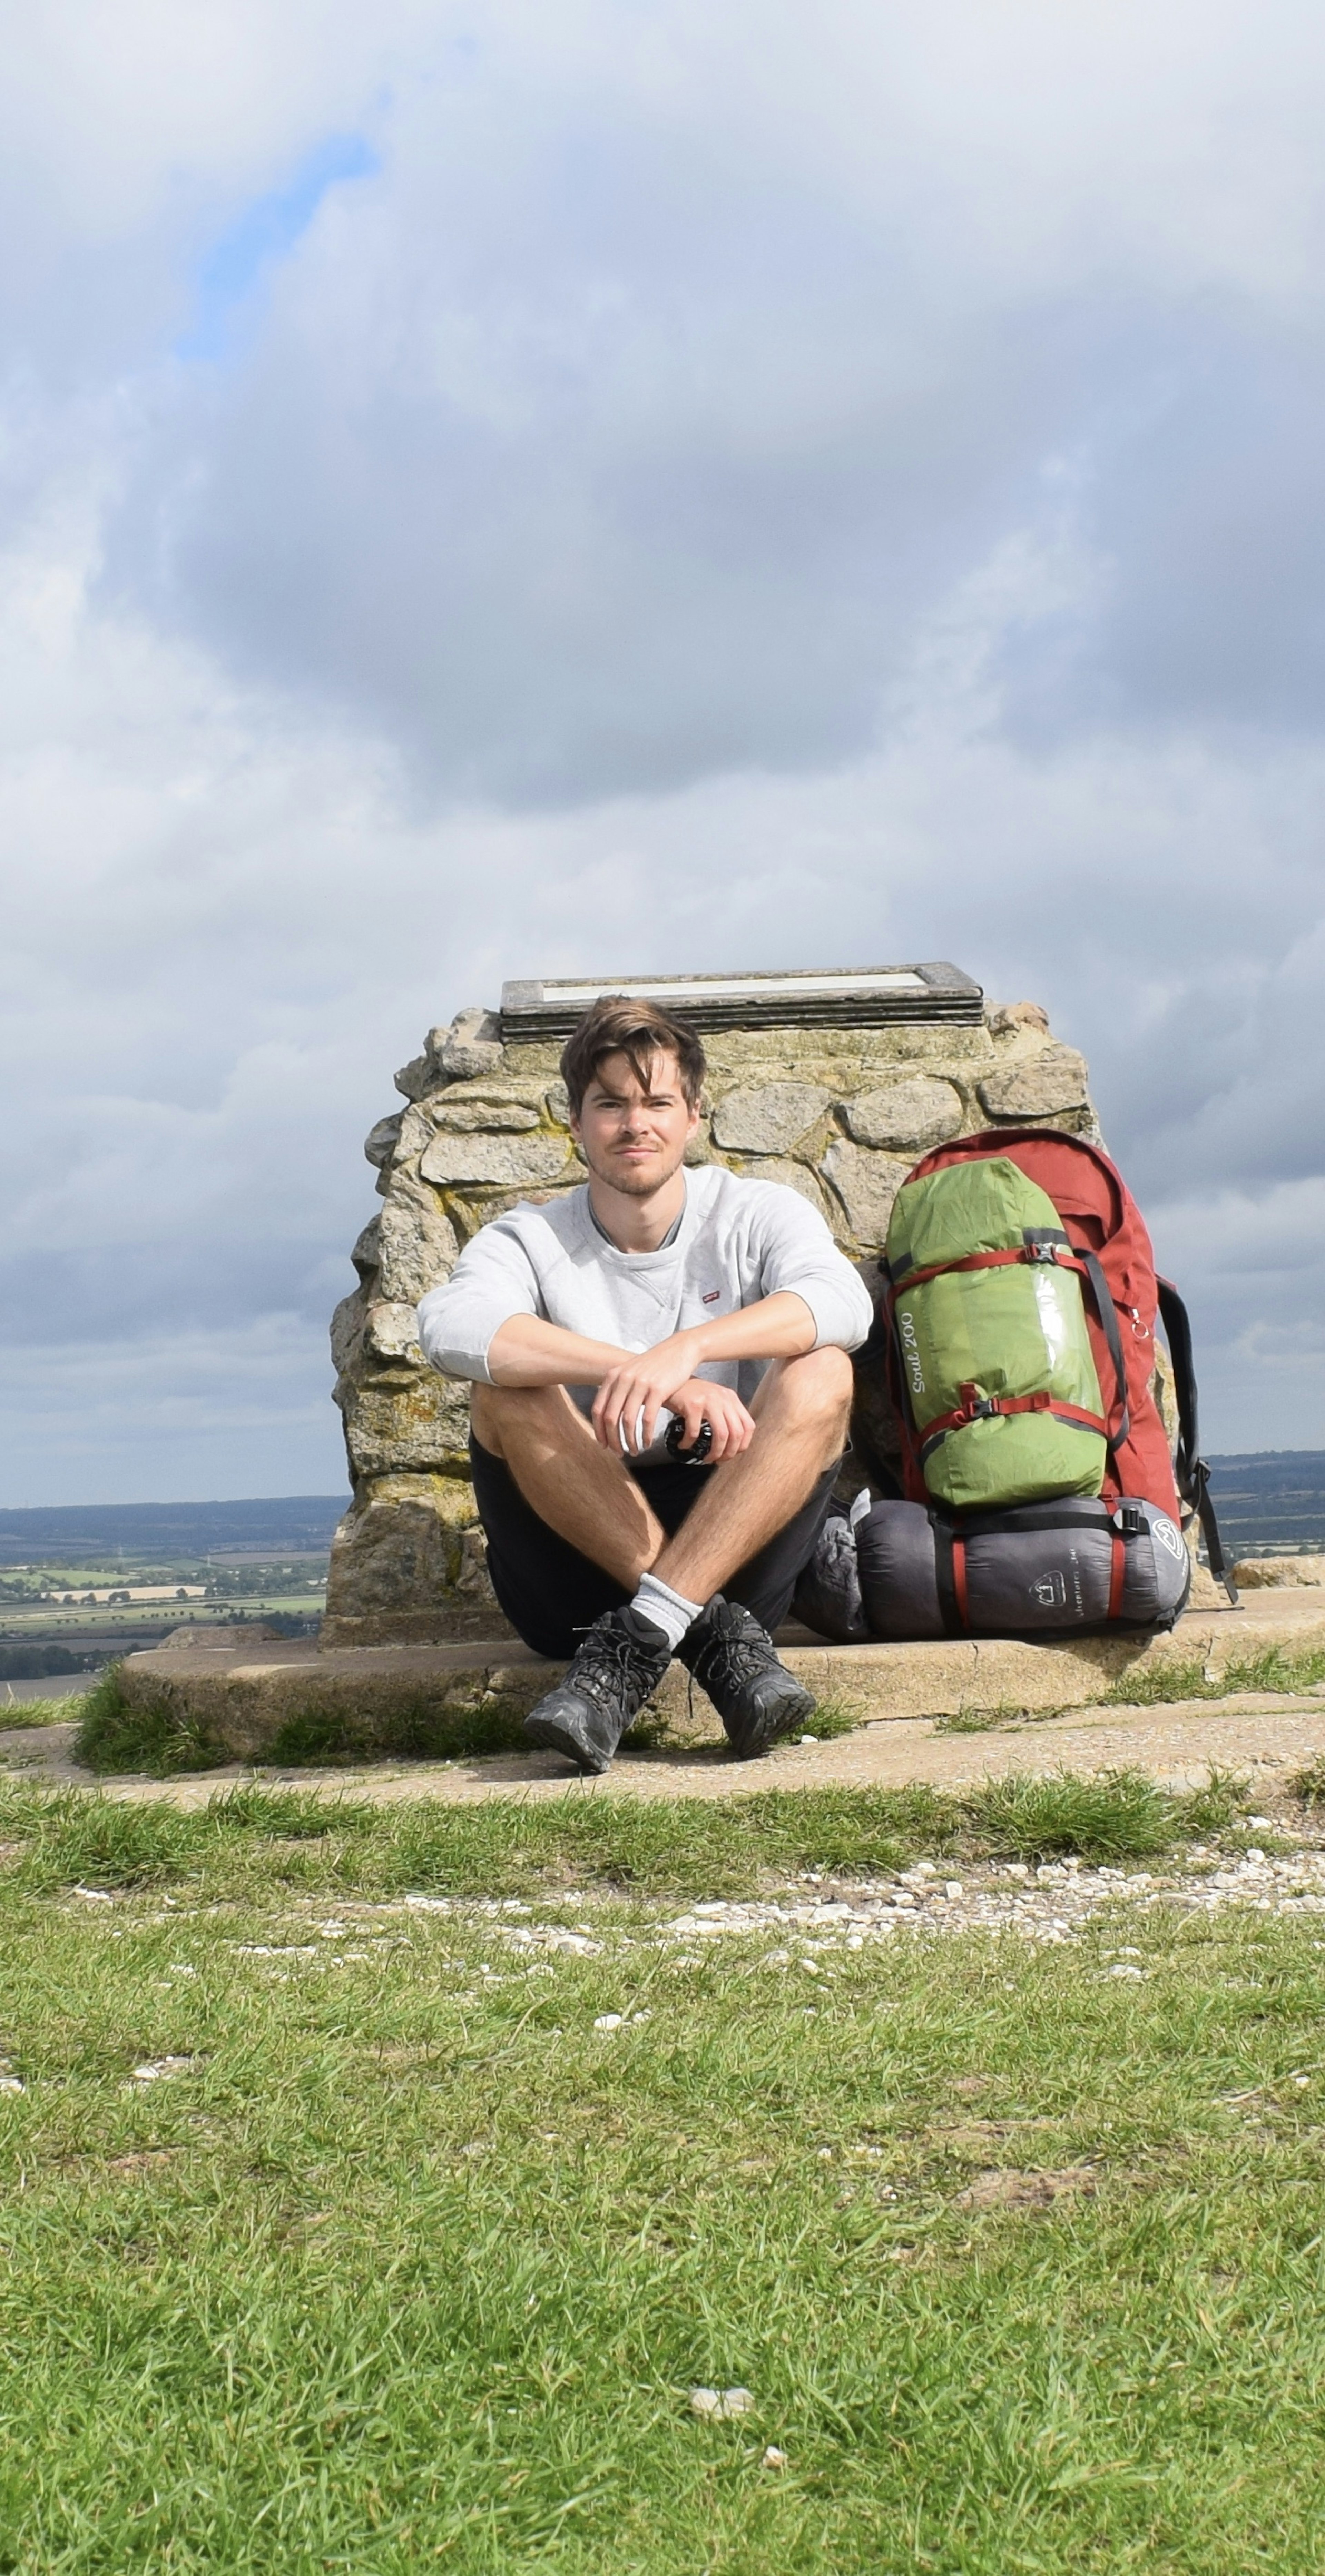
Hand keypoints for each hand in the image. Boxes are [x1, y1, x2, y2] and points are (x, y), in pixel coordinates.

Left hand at [591, 1334, 754, 1458]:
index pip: (598, 1409)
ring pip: (627, 1421)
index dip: (599, 1431)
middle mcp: (623, 1379)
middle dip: (612, 1440)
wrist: (679, 1349)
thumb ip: (617, 1388)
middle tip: (618, 1453)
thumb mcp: (630, 1371)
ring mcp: (640, 1384)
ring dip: (629, 1441)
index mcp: (613, 1376)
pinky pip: (647, 1418)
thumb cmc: (654, 1365)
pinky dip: (645, 1435)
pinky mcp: (658, 1389)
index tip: (603, 1445)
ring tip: (633, 1451)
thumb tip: (606, 1413)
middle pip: (610, 1418)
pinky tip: (647, 1443)